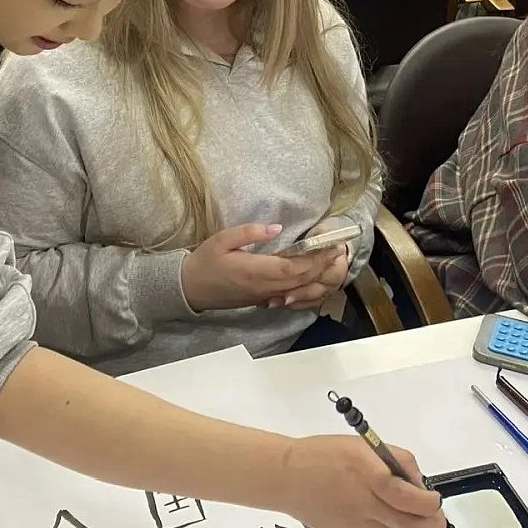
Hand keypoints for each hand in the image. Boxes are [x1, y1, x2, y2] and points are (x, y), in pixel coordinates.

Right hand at [181, 223, 346, 311]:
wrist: (189, 289)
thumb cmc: (204, 261)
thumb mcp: (223, 239)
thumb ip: (250, 232)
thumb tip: (276, 227)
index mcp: (255, 271)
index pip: (293, 267)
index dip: (315, 258)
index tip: (330, 245)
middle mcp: (264, 287)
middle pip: (301, 280)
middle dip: (322, 267)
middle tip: (339, 251)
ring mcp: (264, 296)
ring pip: (298, 291)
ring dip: (318, 279)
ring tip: (333, 264)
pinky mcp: (262, 300)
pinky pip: (290, 297)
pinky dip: (306, 289)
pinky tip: (314, 279)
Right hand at [278, 436, 444, 527]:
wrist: (287, 477)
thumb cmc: (323, 455)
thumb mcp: (365, 445)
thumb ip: (397, 461)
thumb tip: (417, 481)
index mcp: (369, 475)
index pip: (410, 498)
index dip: (430, 502)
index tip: (434, 497)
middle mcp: (364, 504)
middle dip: (433, 524)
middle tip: (436, 515)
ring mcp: (357, 525)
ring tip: (415, 515)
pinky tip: (390, 518)